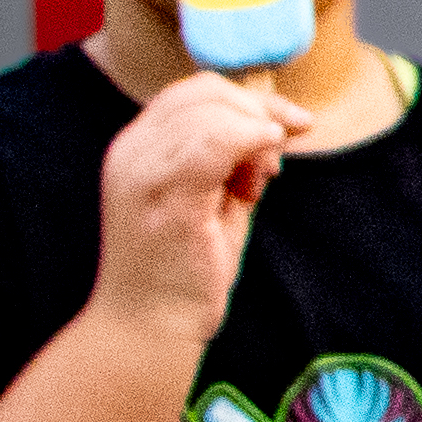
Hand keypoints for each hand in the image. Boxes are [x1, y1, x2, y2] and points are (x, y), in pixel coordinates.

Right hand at [89, 68, 312, 353]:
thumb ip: (233, 160)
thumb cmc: (182, 270)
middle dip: (257, 115)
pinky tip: (260, 175)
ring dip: (254, 138)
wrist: (148, 329)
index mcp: (138, 148)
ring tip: (256, 185)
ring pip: (210, 113)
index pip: (194, 92)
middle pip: (204, 93)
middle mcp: (131, 152)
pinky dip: (248, 144)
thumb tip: (274, 124)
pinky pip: (211, 144)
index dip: (248, 100)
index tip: (290, 127)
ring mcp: (143, 174)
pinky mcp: (165, 201)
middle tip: (272, 167)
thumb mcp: (213, 200)